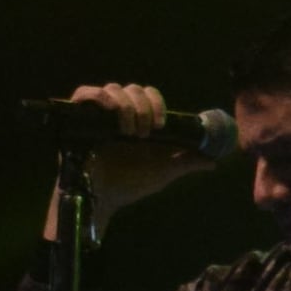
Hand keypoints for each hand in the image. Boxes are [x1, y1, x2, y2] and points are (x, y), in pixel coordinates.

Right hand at [56, 80, 205, 223]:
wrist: (102, 201)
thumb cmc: (129, 186)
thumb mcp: (163, 173)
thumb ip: (186, 163)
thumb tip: (213, 162)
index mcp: (137, 121)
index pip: (148, 94)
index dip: (157, 103)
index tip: (162, 124)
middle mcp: (117, 115)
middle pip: (131, 88)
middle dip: (142, 107)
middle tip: (145, 132)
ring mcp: (98, 116)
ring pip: (112, 89)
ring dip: (125, 106)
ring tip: (128, 131)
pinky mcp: (77, 119)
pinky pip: (84, 93)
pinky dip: (96, 95)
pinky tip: (109, 109)